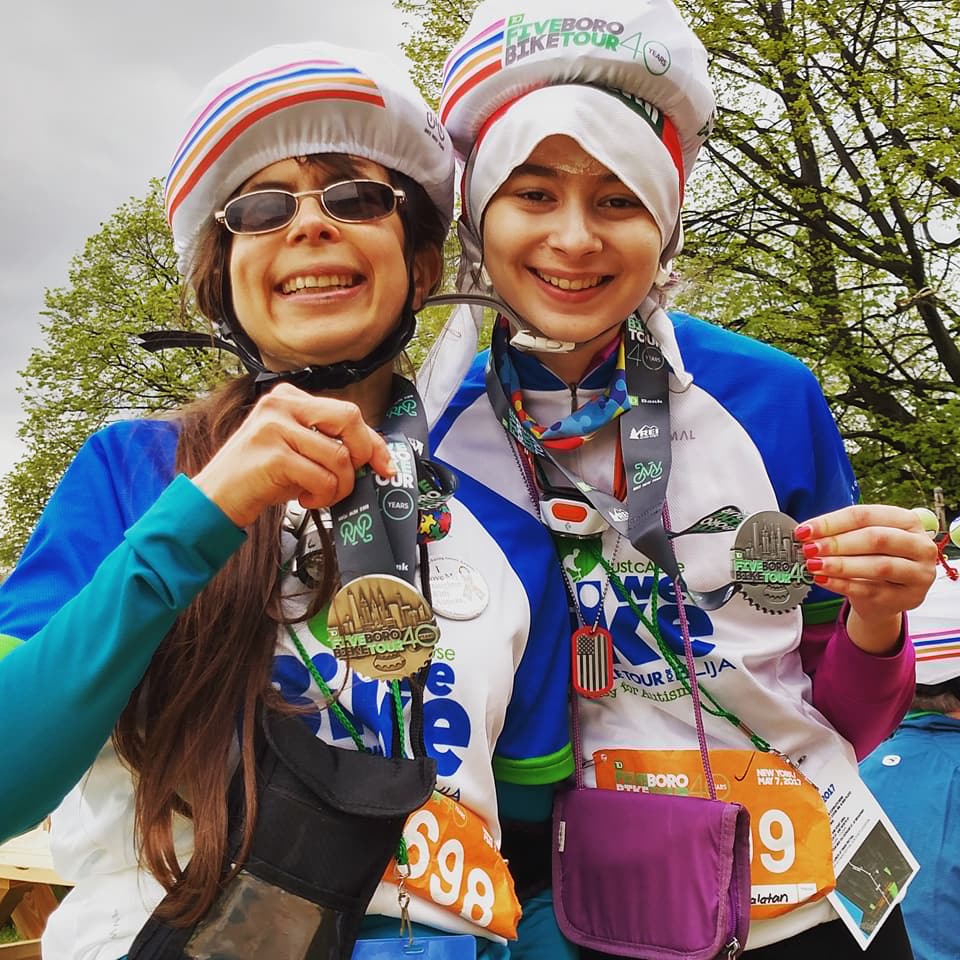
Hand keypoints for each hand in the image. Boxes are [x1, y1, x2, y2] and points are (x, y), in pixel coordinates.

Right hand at [192, 383, 394, 527]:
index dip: (373, 442)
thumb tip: (376, 457)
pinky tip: (305, 499)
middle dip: (362, 455)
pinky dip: (322, 495)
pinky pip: (322, 477)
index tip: (385, 465)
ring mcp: (275, 427)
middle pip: (349, 419)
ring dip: (338, 486)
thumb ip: (329, 444)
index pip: (348, 412)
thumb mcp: (298, 451)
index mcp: (290, 397)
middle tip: (350, 480)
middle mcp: (281, 404)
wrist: (216, 499)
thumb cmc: (260, 477)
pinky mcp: (273, 455)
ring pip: (338, 456)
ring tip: (319, 494)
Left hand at [795, 504, 937, 654]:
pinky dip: (842, 584)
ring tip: (814, 564)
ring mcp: (918, 573)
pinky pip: (871, 590)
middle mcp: (919, 545)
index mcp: (907, 521)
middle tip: (810, 548)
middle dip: (838, 543)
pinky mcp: (909, 597)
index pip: (866, 515)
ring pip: (879, 566)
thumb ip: (840, 533)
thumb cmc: (874, 558)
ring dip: (841, 565)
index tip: (805, 530)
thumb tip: (807, 533)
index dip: (832, 522)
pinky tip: (822, 580)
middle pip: (876, 539)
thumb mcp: (862, 540)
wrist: (887, 594)